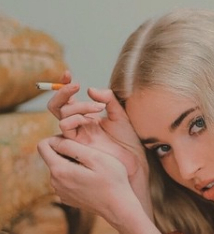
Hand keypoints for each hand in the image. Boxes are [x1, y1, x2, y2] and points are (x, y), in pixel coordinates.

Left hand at [37, 136, 137, 224]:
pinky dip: (75, 177)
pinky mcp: (68, 198)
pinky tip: (91, 181)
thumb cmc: (112, 180)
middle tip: (89, 155)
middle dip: (66, 152)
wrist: (118, 207)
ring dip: (72, 165)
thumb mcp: (96, 157)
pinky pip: (66, 181)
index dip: (56, 139)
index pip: (43, 146)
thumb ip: (72, 147)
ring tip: (92, 169)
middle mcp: (55, 182)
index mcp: (59, 170)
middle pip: (52, 158)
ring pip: (60, 169)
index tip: (74, 142)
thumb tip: (54, 141)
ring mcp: (61, 192)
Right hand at [46, 72, 151, 215]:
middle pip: (57, 105)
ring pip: (61, 115)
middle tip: (76, 85)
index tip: (68, 72)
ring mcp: (76, 135)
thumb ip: (108, 99)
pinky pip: (66, 128)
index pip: (69, 98)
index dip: (64, 84)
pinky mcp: (77, 145)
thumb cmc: (129, 140)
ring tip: (97, 108)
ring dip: (77, 106)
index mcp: (86, 116)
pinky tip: (90, 120)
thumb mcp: (120, 114)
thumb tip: (91, 89)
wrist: (135, 161)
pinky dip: (75, 118)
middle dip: (63, 93)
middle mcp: (78, 125)